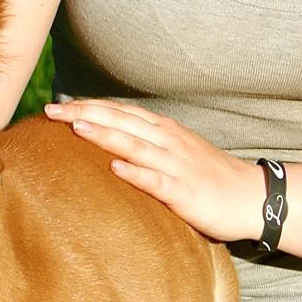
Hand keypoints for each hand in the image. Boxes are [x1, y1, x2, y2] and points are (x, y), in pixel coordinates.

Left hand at [45, 100, 262, 243]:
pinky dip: (136, 173)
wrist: (251, 196)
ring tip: (76, 128)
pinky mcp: (185, 191)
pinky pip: (157, 181)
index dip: (89, 106)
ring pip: (136, 145)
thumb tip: (112, 143)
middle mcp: (168, 141)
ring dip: (105, 135)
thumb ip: (148, 144)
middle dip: (85, 114)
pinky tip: (115, 168)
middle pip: (121, 122)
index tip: (58, 104)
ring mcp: (177, 165)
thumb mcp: (177, 151)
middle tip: (51, 111)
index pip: (121, 112)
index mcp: (164, 130)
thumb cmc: (210, 177)